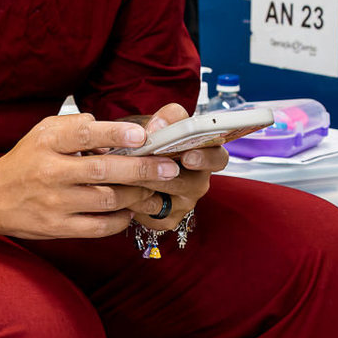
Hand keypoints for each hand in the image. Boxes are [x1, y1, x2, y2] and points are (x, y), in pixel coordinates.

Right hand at [0, 113, 182, 239]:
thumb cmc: (25, 161)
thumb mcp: (42, 133)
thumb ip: (76, 126)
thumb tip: (115, 129)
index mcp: (46, 143)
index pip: (84, 134)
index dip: (116, 133)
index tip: (143, 135)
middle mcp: (50, 173)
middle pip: (103, 170)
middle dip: (142, 168)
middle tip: (170, 168)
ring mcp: (54, 203)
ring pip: (107, 199)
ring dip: (137, 194)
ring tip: (153, 188)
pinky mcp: (57, 228)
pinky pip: (99, 227)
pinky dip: (120, 220)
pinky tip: (130, 211)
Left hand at [129, 102, 227, 233]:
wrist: (133, 161)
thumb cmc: (155, 139)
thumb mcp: (164, 122)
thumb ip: (168, 118)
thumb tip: (158, 128)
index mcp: (206, 156)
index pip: (218, 159)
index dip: (205, 159)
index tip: (187, 156)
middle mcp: (199, 182)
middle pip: (189, 184)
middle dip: (162, 174)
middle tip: (142, 165)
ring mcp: (184, 204)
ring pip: (163, 201)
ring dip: (141, 188)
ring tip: (120, 175)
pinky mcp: (168, 219)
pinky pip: (150, 216)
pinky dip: (132, 204)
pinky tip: (119, 192)